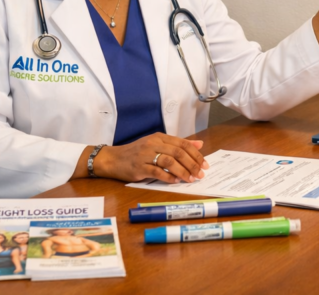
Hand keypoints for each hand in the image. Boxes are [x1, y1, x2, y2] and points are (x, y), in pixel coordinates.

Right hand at [94, 132, 209, 183]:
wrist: (114, 159)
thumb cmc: (138, 153)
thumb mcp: (158, 145)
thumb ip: (178, 145)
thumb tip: (200, 145)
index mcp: (160, 137)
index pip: (183, 144)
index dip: (196, 154)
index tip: (205, 164)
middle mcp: (154, 143)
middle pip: (178, 152)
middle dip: (192, 164)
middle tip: (200, 174)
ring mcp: (145, 155)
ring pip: (169, 161)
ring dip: (182, 171)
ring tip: (190, 179)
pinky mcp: (139, 167)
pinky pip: (156, 172)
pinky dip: (168, 177)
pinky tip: (175, 181)